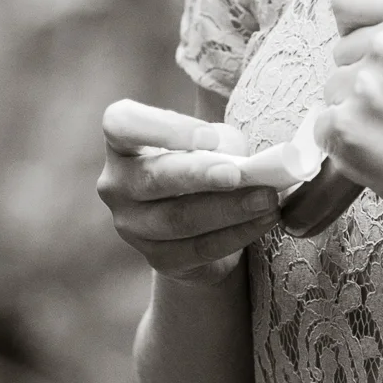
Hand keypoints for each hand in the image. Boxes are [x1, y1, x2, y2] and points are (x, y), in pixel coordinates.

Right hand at [97, 100, 279, 285]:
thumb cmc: (203, 162)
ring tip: (265, 199)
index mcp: (123, 142)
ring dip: (228, 209)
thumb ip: (222, 145)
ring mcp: (132, 225)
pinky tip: (263, 221)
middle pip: (152, 178)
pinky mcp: (158, 259)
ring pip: (179, 219)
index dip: (162, 128)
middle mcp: (116, 183)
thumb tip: (249, 165)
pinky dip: (236, 234)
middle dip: (199, 176)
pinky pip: (199, 248)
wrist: (200, 218)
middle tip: (238, 174)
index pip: (122, 123)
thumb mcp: (211, 142)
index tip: (208, 136)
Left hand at [320, 0, 382, 235]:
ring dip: (355, 109)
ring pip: (331, 88)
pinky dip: (345, 142)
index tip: (368, 47)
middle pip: (340, 50)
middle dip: (362, 74)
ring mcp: (365, 89)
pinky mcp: (348, 130)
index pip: (349, 0)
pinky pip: (323, 126)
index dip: (356, 26)